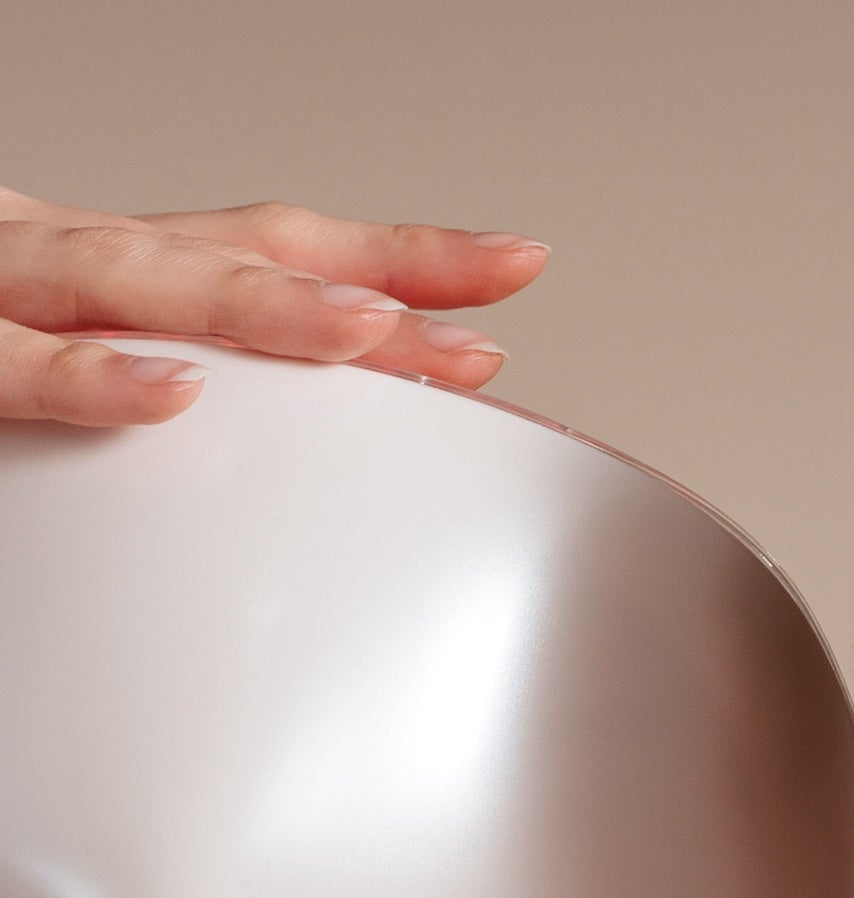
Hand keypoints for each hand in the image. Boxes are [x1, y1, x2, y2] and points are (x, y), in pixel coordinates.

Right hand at [0, 183, 546, 424]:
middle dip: (367, 271)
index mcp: (110, 259)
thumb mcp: (67, 334)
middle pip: (238, 246)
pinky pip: (5, 361)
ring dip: (257, 309)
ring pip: (134, 282)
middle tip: (483, 306)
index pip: (277, 240)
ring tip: (367, 336)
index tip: (517, 266)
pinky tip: (167, 396)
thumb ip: (171, 367)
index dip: (398, 252)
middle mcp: (64, 251)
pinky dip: (84, 379)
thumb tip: (292, 415)